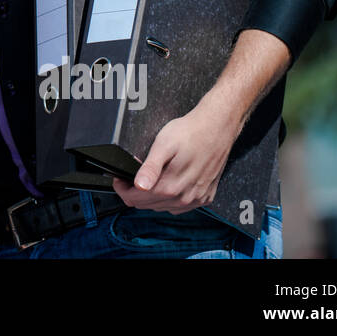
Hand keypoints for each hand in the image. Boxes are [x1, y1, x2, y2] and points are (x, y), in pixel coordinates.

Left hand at [111, 101, 238, 213]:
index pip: (136, 200)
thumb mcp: (163, 144)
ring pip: (163, 207)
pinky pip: (180, 206)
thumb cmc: (190, 132)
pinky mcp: (205, 197)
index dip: (123, 189)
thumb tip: (139, 186)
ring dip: (151, 197)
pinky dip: (169, 199)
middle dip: (135, 192)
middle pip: (148, 205)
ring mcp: (196, 199)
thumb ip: (150, 168)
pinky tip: (168, 185)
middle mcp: (184, 197)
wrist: (217, 128)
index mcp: (171, 186)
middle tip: (132, 175)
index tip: (119, 178)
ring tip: (149, 177)